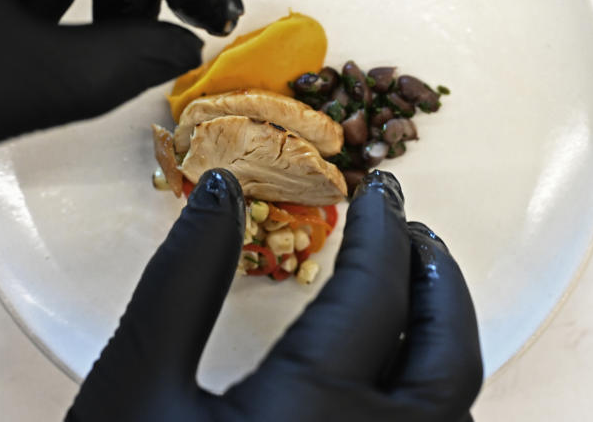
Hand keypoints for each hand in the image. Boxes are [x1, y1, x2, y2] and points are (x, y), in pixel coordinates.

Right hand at [67, 170, 482, 421]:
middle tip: (413, 232)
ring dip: (446, 337)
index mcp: (315, 414)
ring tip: (414, 288)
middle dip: (440, 278)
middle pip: (450, 353)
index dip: (379, 230)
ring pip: (456, 409)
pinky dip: (434, 395)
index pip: (375, 291)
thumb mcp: (136, 385)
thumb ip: (184, 280)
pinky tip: (400, 376)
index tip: (375, 194)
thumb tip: (220, 193)